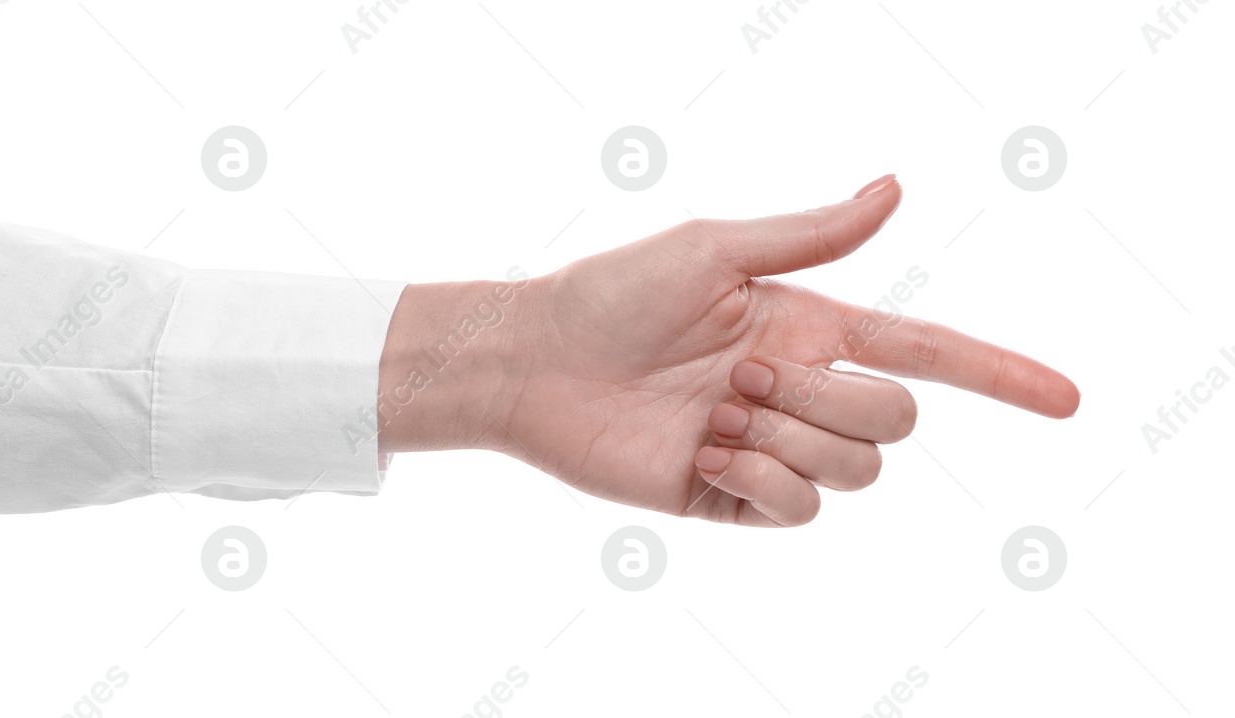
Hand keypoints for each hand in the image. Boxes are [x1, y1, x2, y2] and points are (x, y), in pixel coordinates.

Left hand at [378, 176, 1079, 526]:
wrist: (539, 363)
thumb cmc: (615, 292)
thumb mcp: (715, 249)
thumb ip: (811, 235)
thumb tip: (894, 187)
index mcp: (810, 327)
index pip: (926, 353)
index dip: (999, 374)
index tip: (1066, 400)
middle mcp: (801, 390)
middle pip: (896, 420)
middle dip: (832, 400)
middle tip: (739, 375)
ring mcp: (771, 448)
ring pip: (856, 471)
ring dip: (788, 437)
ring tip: (712, 413)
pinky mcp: (735, 498)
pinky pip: (800, 509)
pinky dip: (760, 477)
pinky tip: (702, 451)